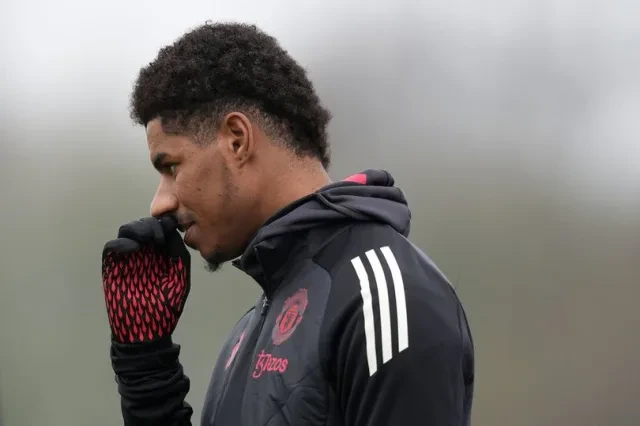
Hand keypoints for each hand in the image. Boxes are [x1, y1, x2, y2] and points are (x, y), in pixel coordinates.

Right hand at [101, 216, 190, 343]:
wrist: (148, 328)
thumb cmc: (167, 305)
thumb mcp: (180, 276)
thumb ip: (178, 252)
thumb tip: (171, 230)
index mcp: (162, 252)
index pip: (160, 227)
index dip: (164, 222)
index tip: (170, 226)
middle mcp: (145, 251)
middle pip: (143, 224)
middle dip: (151, 225)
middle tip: (158, 236)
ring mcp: (127, 257)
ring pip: (127, 230)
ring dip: (136, 229)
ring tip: (146, 239)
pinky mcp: (112, 266)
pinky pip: (111, 247)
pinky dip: (121, 243)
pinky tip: (133, 249)